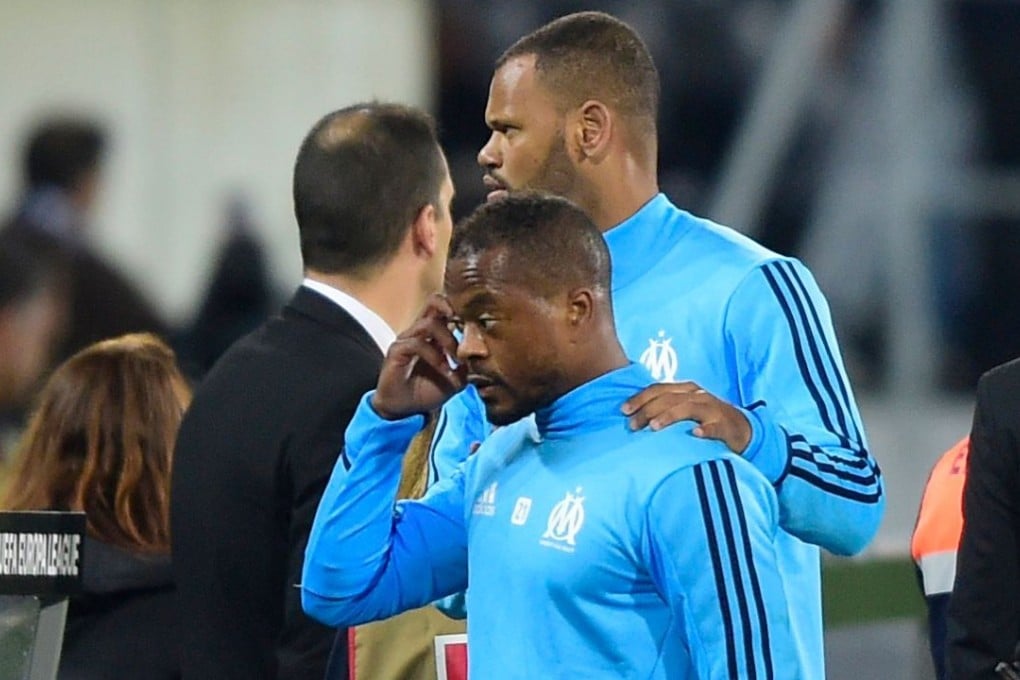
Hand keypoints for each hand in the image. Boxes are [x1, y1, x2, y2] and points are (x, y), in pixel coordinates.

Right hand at [371, 294, 466, 419]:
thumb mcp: (456, 380)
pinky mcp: (397, 351)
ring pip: (429, 323)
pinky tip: (446, 371)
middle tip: (469, 328)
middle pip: (434, 302)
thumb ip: (468, 367)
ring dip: (449, 341)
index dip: (462, 309)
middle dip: (453, 310)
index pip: (446, 308)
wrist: (404, 410)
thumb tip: (483, 356)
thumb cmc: (427, 391)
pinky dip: (436, 357)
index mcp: (434, 334)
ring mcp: (407, 339)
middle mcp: (419, 331)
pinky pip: (417, 344)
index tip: (478, 322)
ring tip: (458, 360)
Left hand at [621, 382, 751, 453]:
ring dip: (670, 416)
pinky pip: (715, 426)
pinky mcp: (725, 426)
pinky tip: (694, 434)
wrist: (742, 429)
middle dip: (648, 410)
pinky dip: (705, 429)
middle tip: (632, 425)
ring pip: (688, 408)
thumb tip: (632, 416)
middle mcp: (698, 396)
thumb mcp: (685, 409)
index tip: (623, 410)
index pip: (659, 389)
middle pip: (669, 398)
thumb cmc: (705, 419)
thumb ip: (664, 408)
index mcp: (686, 390)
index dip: (640, 398)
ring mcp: (712, 409)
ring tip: (653, 427)